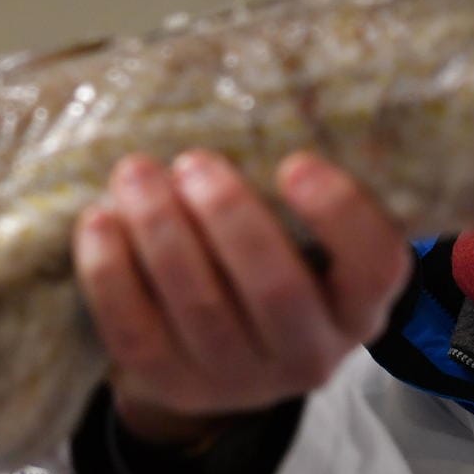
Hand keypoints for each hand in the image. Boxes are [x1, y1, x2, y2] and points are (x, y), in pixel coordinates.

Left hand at [74, 150, 410, 446]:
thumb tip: (248, 88)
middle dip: (228, 217)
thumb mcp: (297, 239)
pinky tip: (98, 222)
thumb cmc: (256, 267)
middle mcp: (308, 354)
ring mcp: (237, 380)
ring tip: (135, 174)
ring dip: (161, 232)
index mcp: (356, 306)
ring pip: (198, 307)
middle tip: (192, 161)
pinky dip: (111, 273)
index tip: (294, 162)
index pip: (376, 267)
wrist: (207, 357)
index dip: (340, 215)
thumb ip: (289, 192)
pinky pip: (135, 331)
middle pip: (275, 290)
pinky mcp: (170, 384)